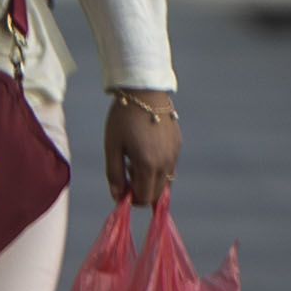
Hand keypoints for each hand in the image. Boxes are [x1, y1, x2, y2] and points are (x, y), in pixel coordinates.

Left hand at [105, 93, 181, 207]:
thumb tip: (117, 196)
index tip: (120, 187)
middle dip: (140, 191)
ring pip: (165, 181)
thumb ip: (114, 173)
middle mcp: (165, 163)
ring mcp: (174, 154)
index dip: (131, 198)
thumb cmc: (123, 118)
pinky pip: (170, 167)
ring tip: (135, 160)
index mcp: (148, 164)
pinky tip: (146, 150)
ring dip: (150, 180)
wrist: (144, 91)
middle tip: (126, 172)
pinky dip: (158, 168)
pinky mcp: (178, 145)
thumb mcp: (112, 146)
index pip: (144, 197)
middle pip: (156, 193)